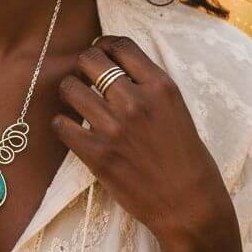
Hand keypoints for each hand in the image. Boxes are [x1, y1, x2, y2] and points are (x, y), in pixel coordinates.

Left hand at [51, 34, 236, 251]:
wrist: (190, 206)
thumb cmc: (187, 159)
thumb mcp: (177, 110)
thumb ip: (148, 87)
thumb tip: (116, 67)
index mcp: (160, 86)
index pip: (120, 45)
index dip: (103, 45)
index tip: (99, 53)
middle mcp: (136, 101)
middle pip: (89, 59)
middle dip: (83, 65)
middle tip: (86, 78)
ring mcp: (114, 127)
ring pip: (70, 88)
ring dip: (70, 92)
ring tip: (77, 102)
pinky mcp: (97, 154)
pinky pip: (61, 124)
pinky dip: (62, 124)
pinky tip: (72, 130)